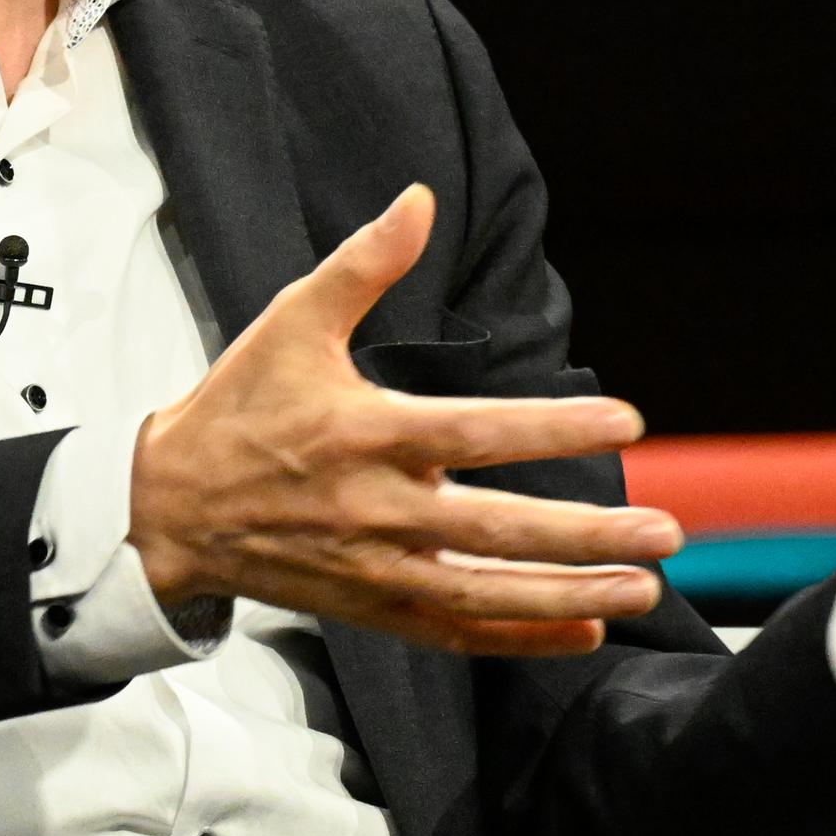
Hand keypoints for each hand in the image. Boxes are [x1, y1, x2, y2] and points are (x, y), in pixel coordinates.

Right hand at [128, 185, 681, 656]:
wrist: (168, 508)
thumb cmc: (237, 406)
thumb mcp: (291, 321)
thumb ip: (364, 263)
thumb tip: (420, 199)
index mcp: (366, 432)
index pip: (477, 433)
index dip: (555, 426)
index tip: (626, 422)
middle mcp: (377, 508)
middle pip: (499, 527)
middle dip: (587, 534)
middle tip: (667, 532)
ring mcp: (376, 567)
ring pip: (487, 591)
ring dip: (570, 593)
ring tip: (643, 589)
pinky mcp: (370, 607)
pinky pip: (455, 631)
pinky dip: (520, 637)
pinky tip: (582, 630)